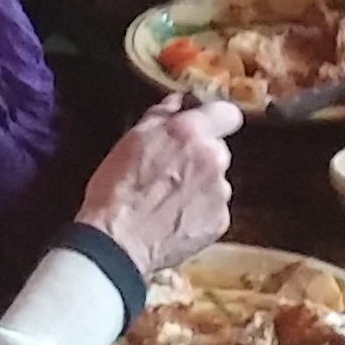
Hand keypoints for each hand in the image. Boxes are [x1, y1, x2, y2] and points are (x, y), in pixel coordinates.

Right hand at [75, 92, 240, 272]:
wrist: (117, 243)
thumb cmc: (116, 190)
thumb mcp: (130, 140)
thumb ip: (161, 115)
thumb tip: (178, 102)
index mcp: (192, 132)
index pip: (228, 113)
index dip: (216, 118)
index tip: (204, 126)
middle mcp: (213, 158)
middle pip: (218, 149)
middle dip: (200, 156)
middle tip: (171, 169)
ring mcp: (220, 192)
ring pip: (216, 180)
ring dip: (200, 185)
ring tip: (168, 199)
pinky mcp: (220, 221)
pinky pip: (214, 208)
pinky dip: (199, 211)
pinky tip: (174, 217)